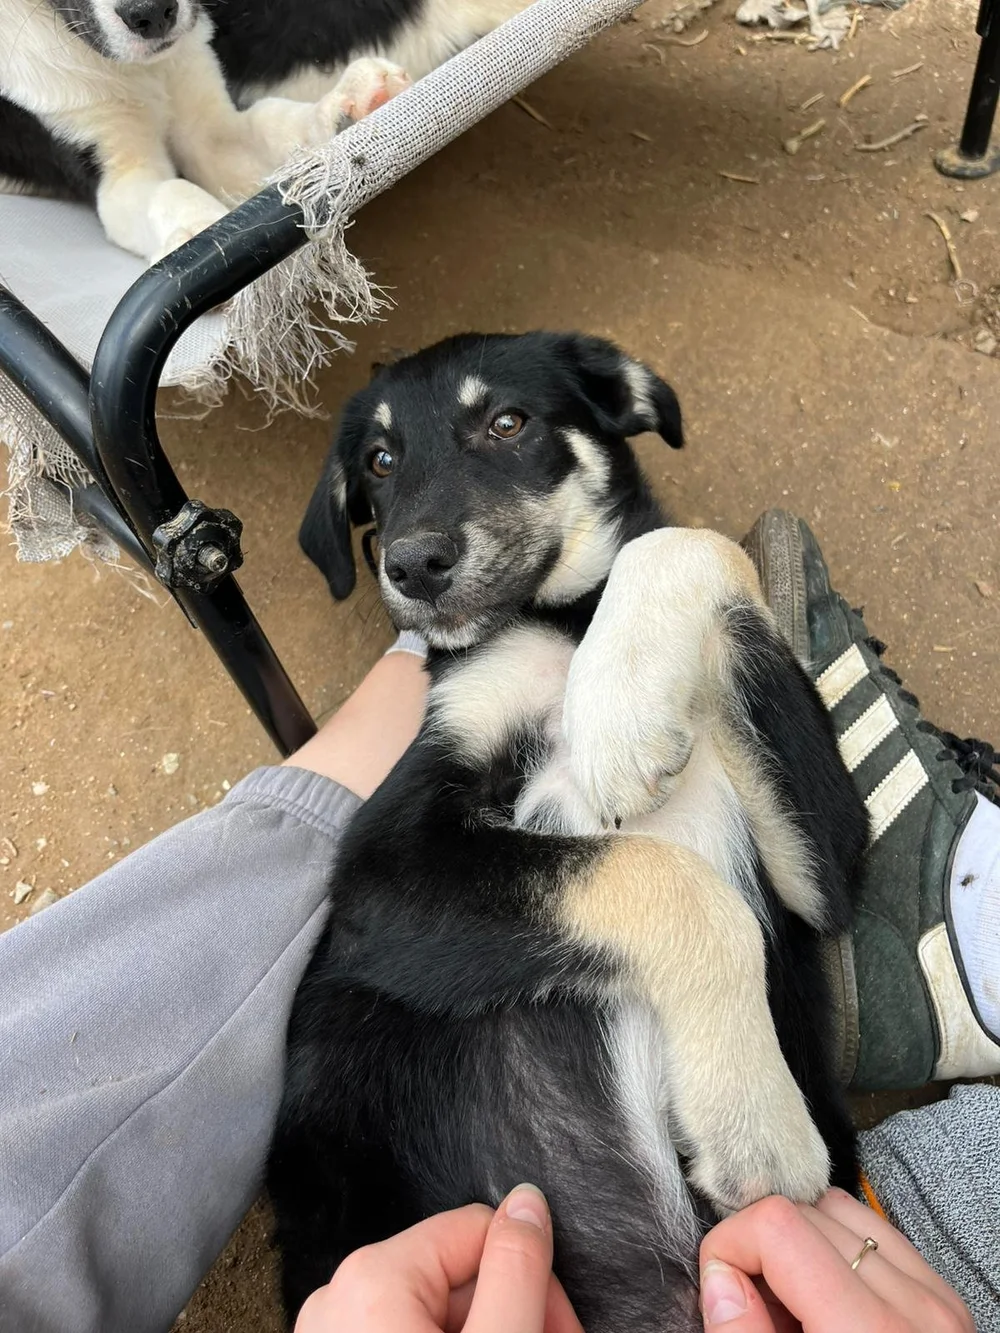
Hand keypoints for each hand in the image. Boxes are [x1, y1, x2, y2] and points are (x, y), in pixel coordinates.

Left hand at [294, 1183, 583, 1332]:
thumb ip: (516, 1270)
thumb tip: (528, 1198)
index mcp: (373, 1274)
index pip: (482, 1228)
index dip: (534, 1276)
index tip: (563, 1330)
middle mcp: (337, 1294)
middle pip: (459, 1274)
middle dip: (511, 1312)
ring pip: (434, 1311)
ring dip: (485, 1330)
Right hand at [698, 1189, 973, 1331]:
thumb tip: (719, 1278)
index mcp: (869, 1332)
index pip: (778, 1225)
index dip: (728, 1246)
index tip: (718, 1291)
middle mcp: (915, 1305)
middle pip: (805, 1212)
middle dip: (759, 1249)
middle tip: (748, 1309)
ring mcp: (939, 1300)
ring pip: (842, 1211)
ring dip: (799, 1243)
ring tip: (787, 1303)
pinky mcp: (948, 1303)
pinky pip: (880, 1236)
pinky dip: (841, 1251)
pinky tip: (826, 1300)